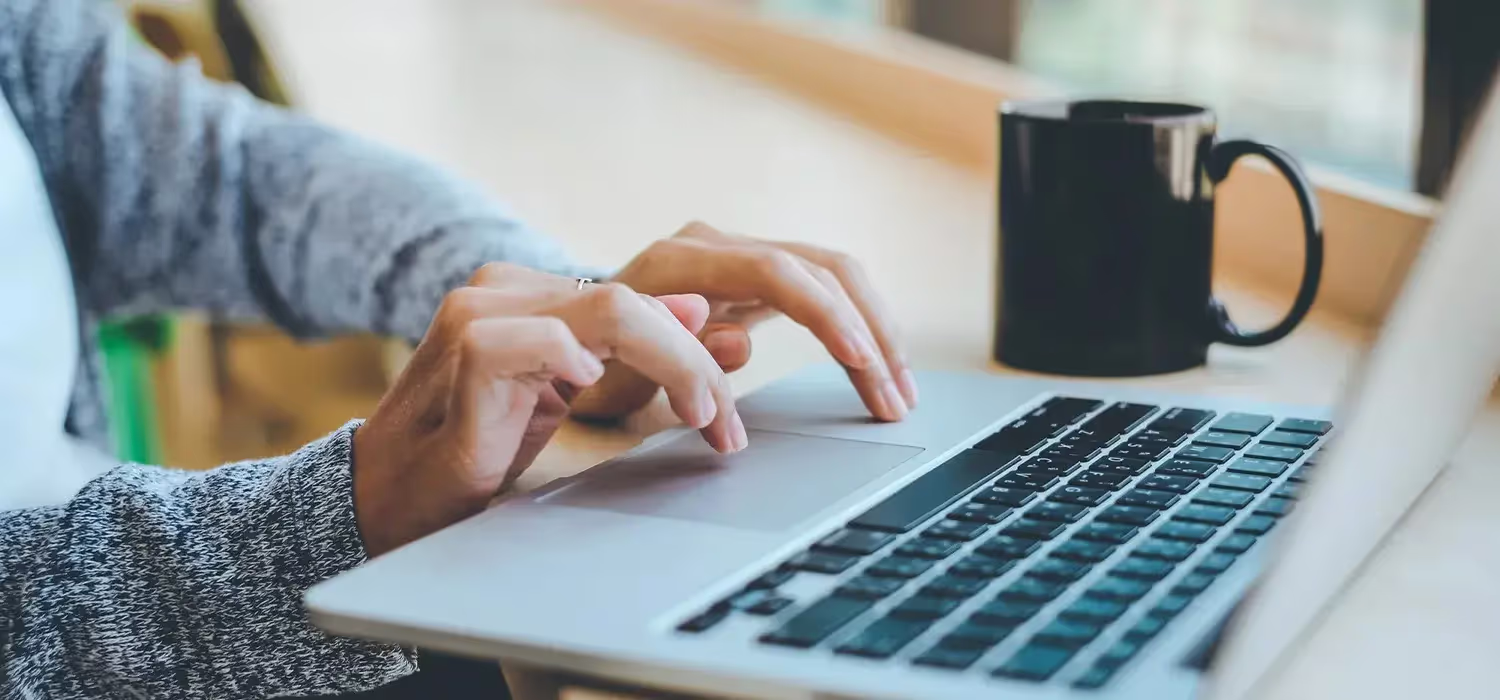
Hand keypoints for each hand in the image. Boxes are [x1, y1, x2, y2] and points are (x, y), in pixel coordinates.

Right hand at [351, 263, 744, 556]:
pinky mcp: (464, 354)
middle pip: (634, 298)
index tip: (726, 414)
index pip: (637, 299)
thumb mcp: (567, 395)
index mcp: (530, 294)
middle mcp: (505, 291)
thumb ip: (627, 352)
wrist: (388, 497)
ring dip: (673, 364)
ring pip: (610, 308)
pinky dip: (577, 359)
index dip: (694, 350)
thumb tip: (700, 312)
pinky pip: (537, 339)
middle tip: (725, 423)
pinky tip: (594, 386)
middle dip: (696, 362)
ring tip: (700, 416)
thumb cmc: (472, 448)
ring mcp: (480, 315)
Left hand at [571, 221, 916, 422]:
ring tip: (900, 391)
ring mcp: (735, 254)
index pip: (775, 271)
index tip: (861, 361)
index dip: (826, 314)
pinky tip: (878, 365)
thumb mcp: (614, 379)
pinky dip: (856, 327)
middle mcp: (711, 245)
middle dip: (869, 332)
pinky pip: (822, 289)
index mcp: (675, 264)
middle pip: (820, 267)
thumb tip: (738, 339)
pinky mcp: (753, 274)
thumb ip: (671, 354)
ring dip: (875, 331)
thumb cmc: (586, 369)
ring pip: (833, 274)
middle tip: (896, 397)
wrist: (566, 342)